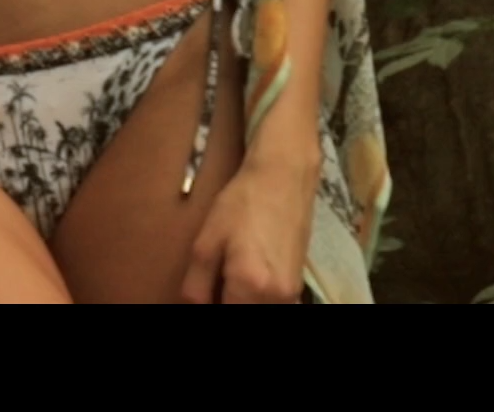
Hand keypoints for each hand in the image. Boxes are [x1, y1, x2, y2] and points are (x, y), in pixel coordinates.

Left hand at [178, 154, 317, 303]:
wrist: (284, 177)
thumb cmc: (242, 203)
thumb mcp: (206, 242)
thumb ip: (196, 285)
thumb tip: (195, 308)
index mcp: (250, 286)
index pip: (225, 315)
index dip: (210, 307)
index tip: (203, 296)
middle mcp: (277, 297)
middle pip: (245, 314)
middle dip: (225, 304)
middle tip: (212, 290)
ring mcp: (292, 293)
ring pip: (259, 311)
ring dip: (240, 302)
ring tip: (225, 285)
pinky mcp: (298, 285)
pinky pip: (272, 304)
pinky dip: (255, 300)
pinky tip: (243, 282)